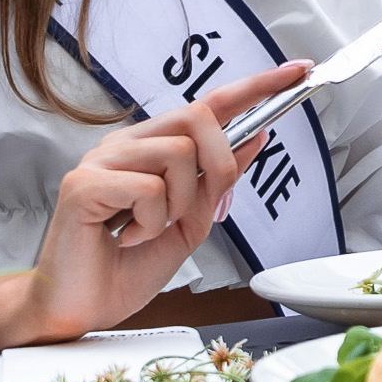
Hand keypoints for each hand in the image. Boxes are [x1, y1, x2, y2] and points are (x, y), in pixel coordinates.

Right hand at [24, 62, 309, 338]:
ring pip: (178, 154)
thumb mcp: (191, 222)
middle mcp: (125, 144)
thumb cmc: (127, 267)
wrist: (83, 310)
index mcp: (150, 148)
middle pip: (199, 117)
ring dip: (180, 204)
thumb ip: (219, 180)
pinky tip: (128, 238)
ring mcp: (100, 160)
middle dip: (221, 164)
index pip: (209, 104)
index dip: (257, 86)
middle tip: (205, 207)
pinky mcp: (83, 184)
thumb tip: (257, 135)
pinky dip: (152, 223)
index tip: (299, 71)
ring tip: (150, 229)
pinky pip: (149, 189)